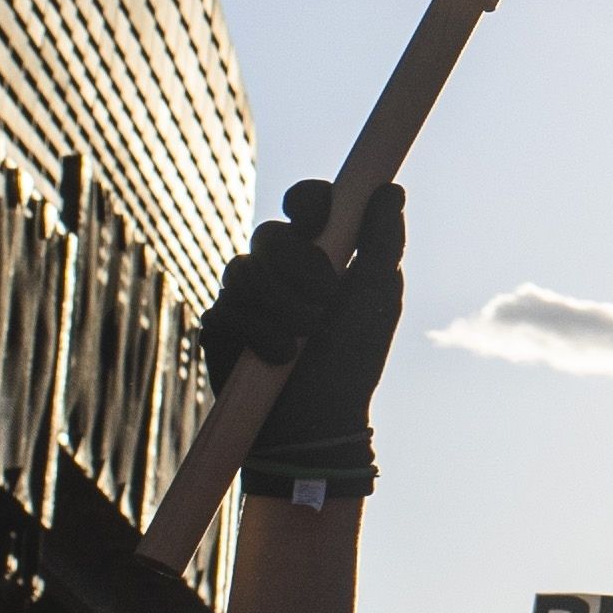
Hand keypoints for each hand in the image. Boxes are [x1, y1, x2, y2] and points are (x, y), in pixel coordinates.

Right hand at [202, 178, 404, 496]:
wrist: (318, 422)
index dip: (307, 199)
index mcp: (321, 252)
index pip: (307, 204)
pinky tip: (276, 357)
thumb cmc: (353, 359)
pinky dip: (256, 332)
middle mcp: (279, 267)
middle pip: (269, 234)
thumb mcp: (377, 301)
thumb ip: (383, 245)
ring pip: (242, 269)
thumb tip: (390, 190)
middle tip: (325, 298)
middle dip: (297, 265)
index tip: (315, 215)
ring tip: (302, 341)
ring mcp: (246, 295)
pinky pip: (226, 308)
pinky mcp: (221, 325)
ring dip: (279, 305)